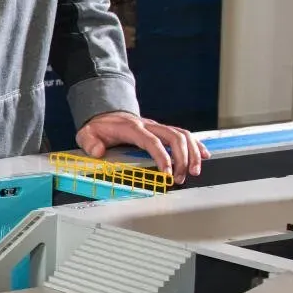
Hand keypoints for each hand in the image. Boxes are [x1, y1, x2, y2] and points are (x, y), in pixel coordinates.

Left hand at [76, 111, 207, 183]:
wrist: (106, 114)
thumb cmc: (99, 127)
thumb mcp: (87, 134)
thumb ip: (90, 142)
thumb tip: (99, 152)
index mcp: (132, 128)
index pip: (152, 141)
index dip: (162, 156)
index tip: (167, 173)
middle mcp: (149, 125)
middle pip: (174, 137)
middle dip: (183, 157)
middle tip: (182, 177)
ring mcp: (158, 127)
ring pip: (183, 135)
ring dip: (192, 153)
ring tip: (194, 171)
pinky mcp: (163, 131)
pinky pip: (184, 135)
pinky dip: (196, 145)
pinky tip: (205, 155)